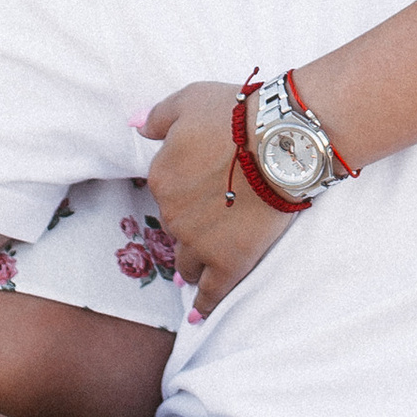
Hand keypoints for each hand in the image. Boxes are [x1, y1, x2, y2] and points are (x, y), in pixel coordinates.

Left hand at [138, 78, 280, 306]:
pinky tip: (197, 317)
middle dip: (191, 222)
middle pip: (175, 226)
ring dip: (191, 265)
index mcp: (160, 176)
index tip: (205, 181)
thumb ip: (157, 116)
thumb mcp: (189, 99)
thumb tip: (134, 126)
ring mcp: (199, 242)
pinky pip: (210, 293)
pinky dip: (203, 306)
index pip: (164, 188)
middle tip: (216, 215)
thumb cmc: (238, 114)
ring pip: (187, 262)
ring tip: (198, 271)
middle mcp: (172, 214)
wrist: (282, 140)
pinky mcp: (229, 263)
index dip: (187, 184)